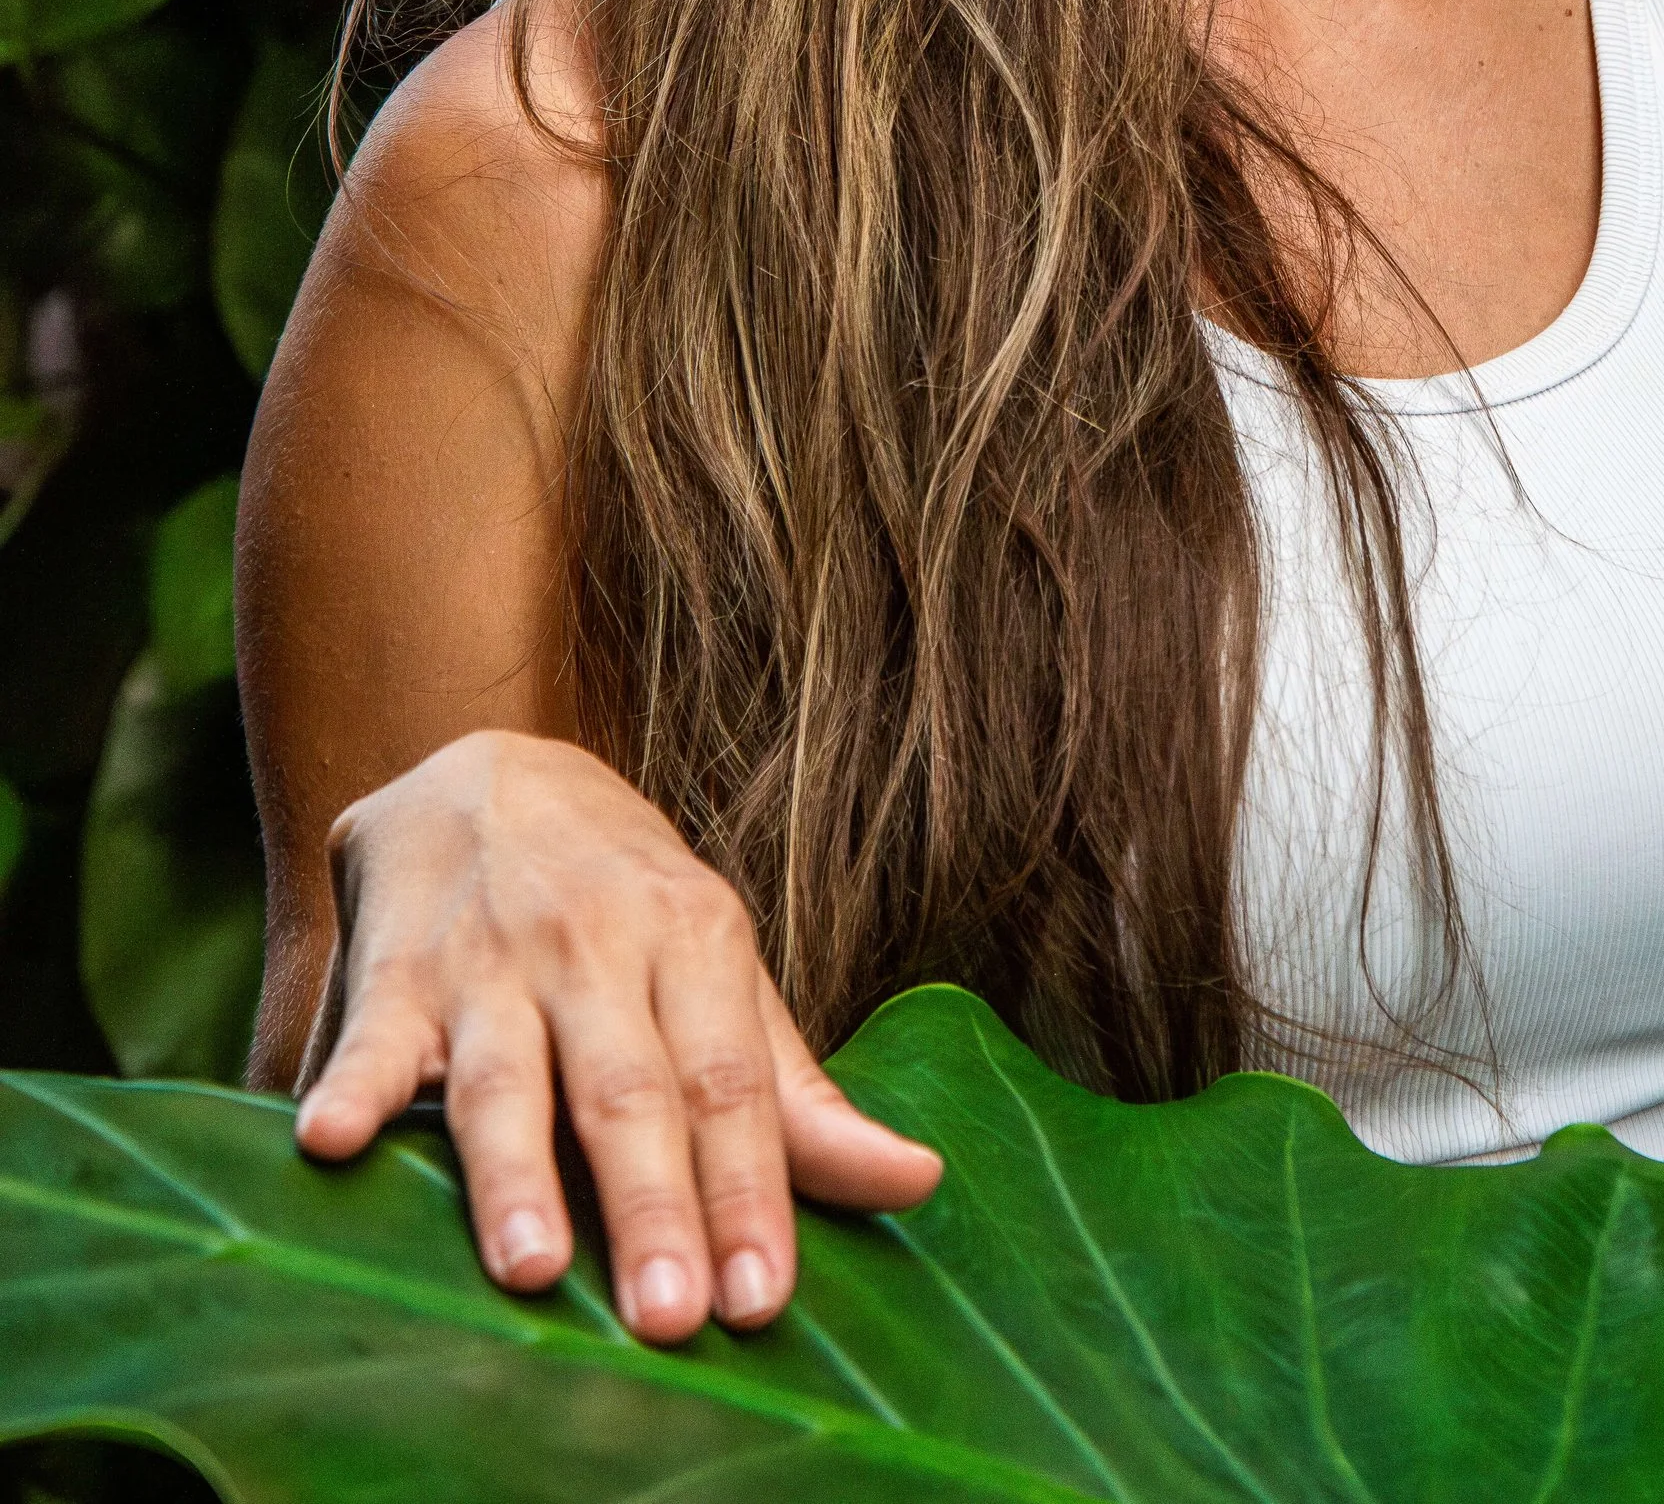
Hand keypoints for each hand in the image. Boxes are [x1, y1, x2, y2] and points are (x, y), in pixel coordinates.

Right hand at [291, 729, 940, 1341]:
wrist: (486, 766)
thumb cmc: (624, 900)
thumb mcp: (722, 967)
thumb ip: (797, 1091)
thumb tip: (913, 1181)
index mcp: (697, 937)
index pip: (730, 1080)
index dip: (749, 1189)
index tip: (762, 1298)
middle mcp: (598, 944)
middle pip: (629, 1088)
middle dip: (653, 1202)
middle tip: (670, 1316)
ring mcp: (492, 959)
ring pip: (507, 1076)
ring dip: (514, 1174)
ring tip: (533, 1268)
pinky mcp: (395, 972)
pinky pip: (371, 1037)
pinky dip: (350, 1087)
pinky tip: (331, 1142)